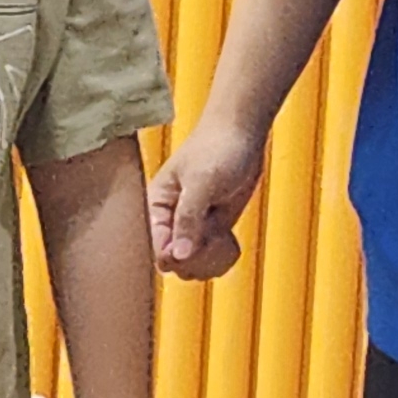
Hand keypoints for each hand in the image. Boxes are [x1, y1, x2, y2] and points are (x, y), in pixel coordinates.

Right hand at [146, 116, 262, 280]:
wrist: (242, 132)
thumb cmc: (218, 148)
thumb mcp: (201, 181)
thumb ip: (187, 218)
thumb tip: (178, 255)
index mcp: (155, 207)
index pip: (154, 248)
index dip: (175, 256)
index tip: (196, 247)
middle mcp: (169, 221)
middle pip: (173, 264)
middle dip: (195, 260)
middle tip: (214, 241)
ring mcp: (191, 227)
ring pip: (192, 265)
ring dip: (210, 261)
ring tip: (224, 241)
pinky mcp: (210, 229)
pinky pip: (209, 259)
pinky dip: (221, 258)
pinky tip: (230, 244)